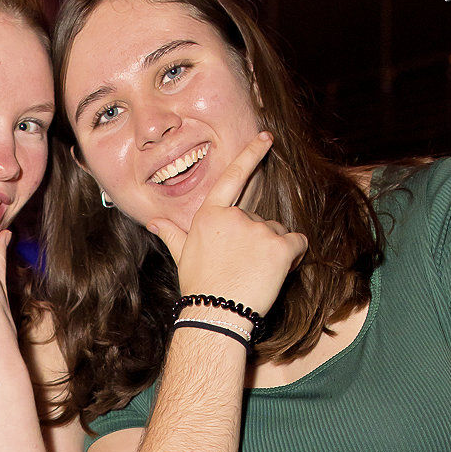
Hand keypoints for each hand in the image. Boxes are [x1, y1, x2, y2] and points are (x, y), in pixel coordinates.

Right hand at [148, 134, 306, 315]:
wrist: (216, 314)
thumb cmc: (199, 287)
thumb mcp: (182, 256)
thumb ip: (171, 233)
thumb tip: (153, 221)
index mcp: (210, 215)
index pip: (232, 178)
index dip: (251, 154)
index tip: (267, 137)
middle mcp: (235, 216)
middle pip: (259, 220)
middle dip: (257, 241)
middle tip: (244, 267)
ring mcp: (258, 229)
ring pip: (278, 233)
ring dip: (274, 250)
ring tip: (256, 274)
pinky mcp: (280, 246)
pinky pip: (297, 244)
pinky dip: (294, 256)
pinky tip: (278, 272)